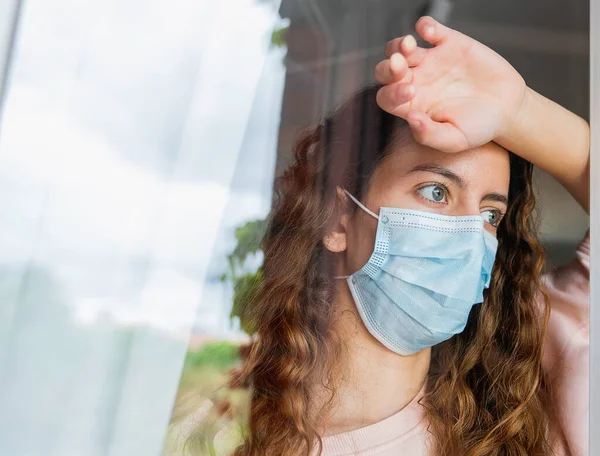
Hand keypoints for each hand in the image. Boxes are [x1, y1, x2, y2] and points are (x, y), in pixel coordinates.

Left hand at [375, 16, 526, 152]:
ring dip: (399, 45)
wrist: (507, 108)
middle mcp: (416, 81)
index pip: (387, 97)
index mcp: (412, 105)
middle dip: (388, 67)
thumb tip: (410, 118)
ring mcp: (431, 61)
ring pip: (402, 48)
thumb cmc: (478, 127)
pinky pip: (431, 30)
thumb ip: (429, 134)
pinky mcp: (450, 43)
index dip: (392, 93)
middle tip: (399, 65)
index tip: (411, 92)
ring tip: (409, 45)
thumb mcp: (454, 140)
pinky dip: (426, 26)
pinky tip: (429, 32)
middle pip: (387, 71)